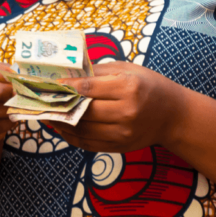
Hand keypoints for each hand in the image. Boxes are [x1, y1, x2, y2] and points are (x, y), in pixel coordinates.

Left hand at [51, 61, 181, 152]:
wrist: (174, 116)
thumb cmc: (149, 86)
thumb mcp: (128, 69)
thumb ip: (99, 71)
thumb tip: (69, 74)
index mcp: (128, 87)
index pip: (89, 88)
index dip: (67, 87)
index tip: (51, 84)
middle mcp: (126, 112)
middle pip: (84, 111)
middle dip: (60, 105)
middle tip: (41, 99)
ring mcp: (123, 132)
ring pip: (83, 130)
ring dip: (61, 123)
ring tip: (46, 114)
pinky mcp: (120, 146)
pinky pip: (88, 144)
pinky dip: (71, 137)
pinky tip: (60, 128)